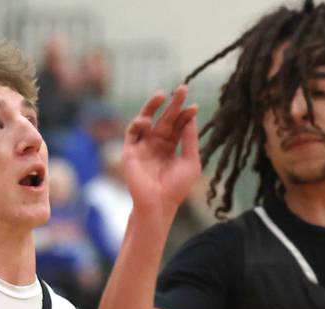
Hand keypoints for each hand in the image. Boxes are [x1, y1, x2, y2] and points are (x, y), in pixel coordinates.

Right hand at [123, 85, 200, 221]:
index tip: (194, 106)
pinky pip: (132, 133)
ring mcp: (143, 147)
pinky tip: (147, 119)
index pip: (178, 125)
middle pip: (164, 119)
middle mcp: (156, 144)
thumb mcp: (190, 162)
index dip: (185, 114)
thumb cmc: (177, 188)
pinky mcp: (130, 152)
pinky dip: (137, 123)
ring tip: (161, 94)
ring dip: (152, 106)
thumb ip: (190, 140)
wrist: (159, 204)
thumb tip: (191, 117)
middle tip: (182, 88)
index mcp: (171, 147)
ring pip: (146, 121)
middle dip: (173, 104)